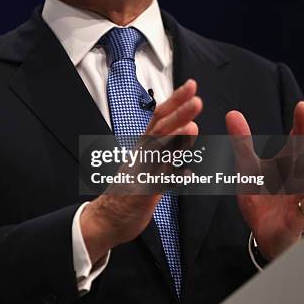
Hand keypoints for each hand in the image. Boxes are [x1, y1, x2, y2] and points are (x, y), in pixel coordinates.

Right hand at [81, 79, 201, 263]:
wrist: (107, 217)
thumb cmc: (131, 188)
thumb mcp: (151, 161)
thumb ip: (169, 145)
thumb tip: (189, 127)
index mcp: (145, 146)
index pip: (160, 117)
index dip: (175, 100)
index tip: (191, 86)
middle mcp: (142, 155)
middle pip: (159, 129)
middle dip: (178, 113)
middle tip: (196, 100)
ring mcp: (140, 173)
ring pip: (157, 153)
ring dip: (174, 140)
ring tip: (191, 128)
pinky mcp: (141, 194)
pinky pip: (156, 185)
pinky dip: (169, 178)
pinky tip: (184, 174)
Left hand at [226, 101, 303, 259]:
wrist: (263, 231)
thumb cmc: (261, 196)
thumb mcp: (248, 167)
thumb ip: (242, 142)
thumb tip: (232, 113)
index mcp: (288, 161)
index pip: (297, 138)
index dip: (300, 123)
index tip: (301, 107)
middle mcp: (298, 175)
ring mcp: (299, 195)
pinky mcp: (297, 216)